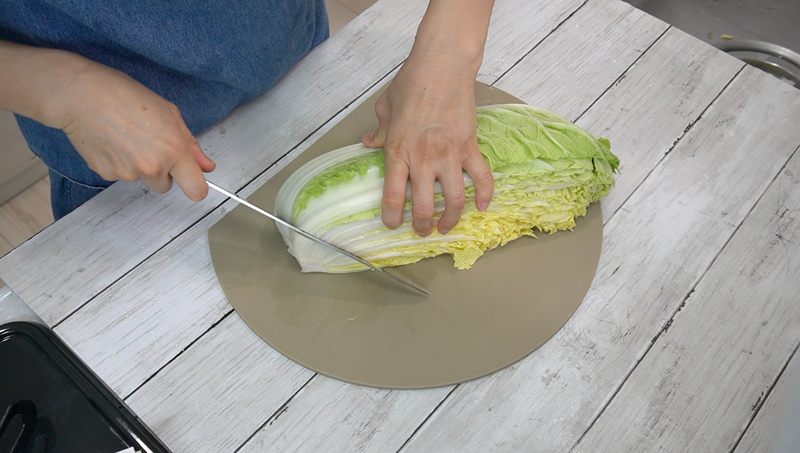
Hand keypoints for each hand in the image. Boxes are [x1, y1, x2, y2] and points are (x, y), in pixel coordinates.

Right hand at [0, 41, 213, 201]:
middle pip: (165, 186)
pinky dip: (118, 163)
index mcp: (175, 150)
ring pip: (141, 179)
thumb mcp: (169, 113)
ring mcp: (129, 173)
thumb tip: (207, 166)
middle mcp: (153, 166)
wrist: (82, 95)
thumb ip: (191, 144)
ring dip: (138, 166)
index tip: (192, 182)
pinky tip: (111, 141)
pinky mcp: (107, 174)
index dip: (196, 187)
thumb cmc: (126, 96)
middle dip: (161, 171)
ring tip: (126, 137)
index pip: (196, 189)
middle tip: (148, 144)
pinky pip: (120, 175)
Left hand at [362, 0, 494, 235]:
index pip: (392, 196)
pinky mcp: (469, 147)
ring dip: (450, 219)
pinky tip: (483, 207)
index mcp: (398, 152)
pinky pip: (481, 177)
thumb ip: (378, 131)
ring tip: (446, 227)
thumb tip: (369, 143)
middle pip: (423, 206)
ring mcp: (449, 155)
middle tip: (422, 231)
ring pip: (453, 199)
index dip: (391, 218)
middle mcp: (423, 159)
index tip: (392, 225)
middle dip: (421, 225)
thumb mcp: (384, 107)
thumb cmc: (411, 83)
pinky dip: (484, 195)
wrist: (442, 66)